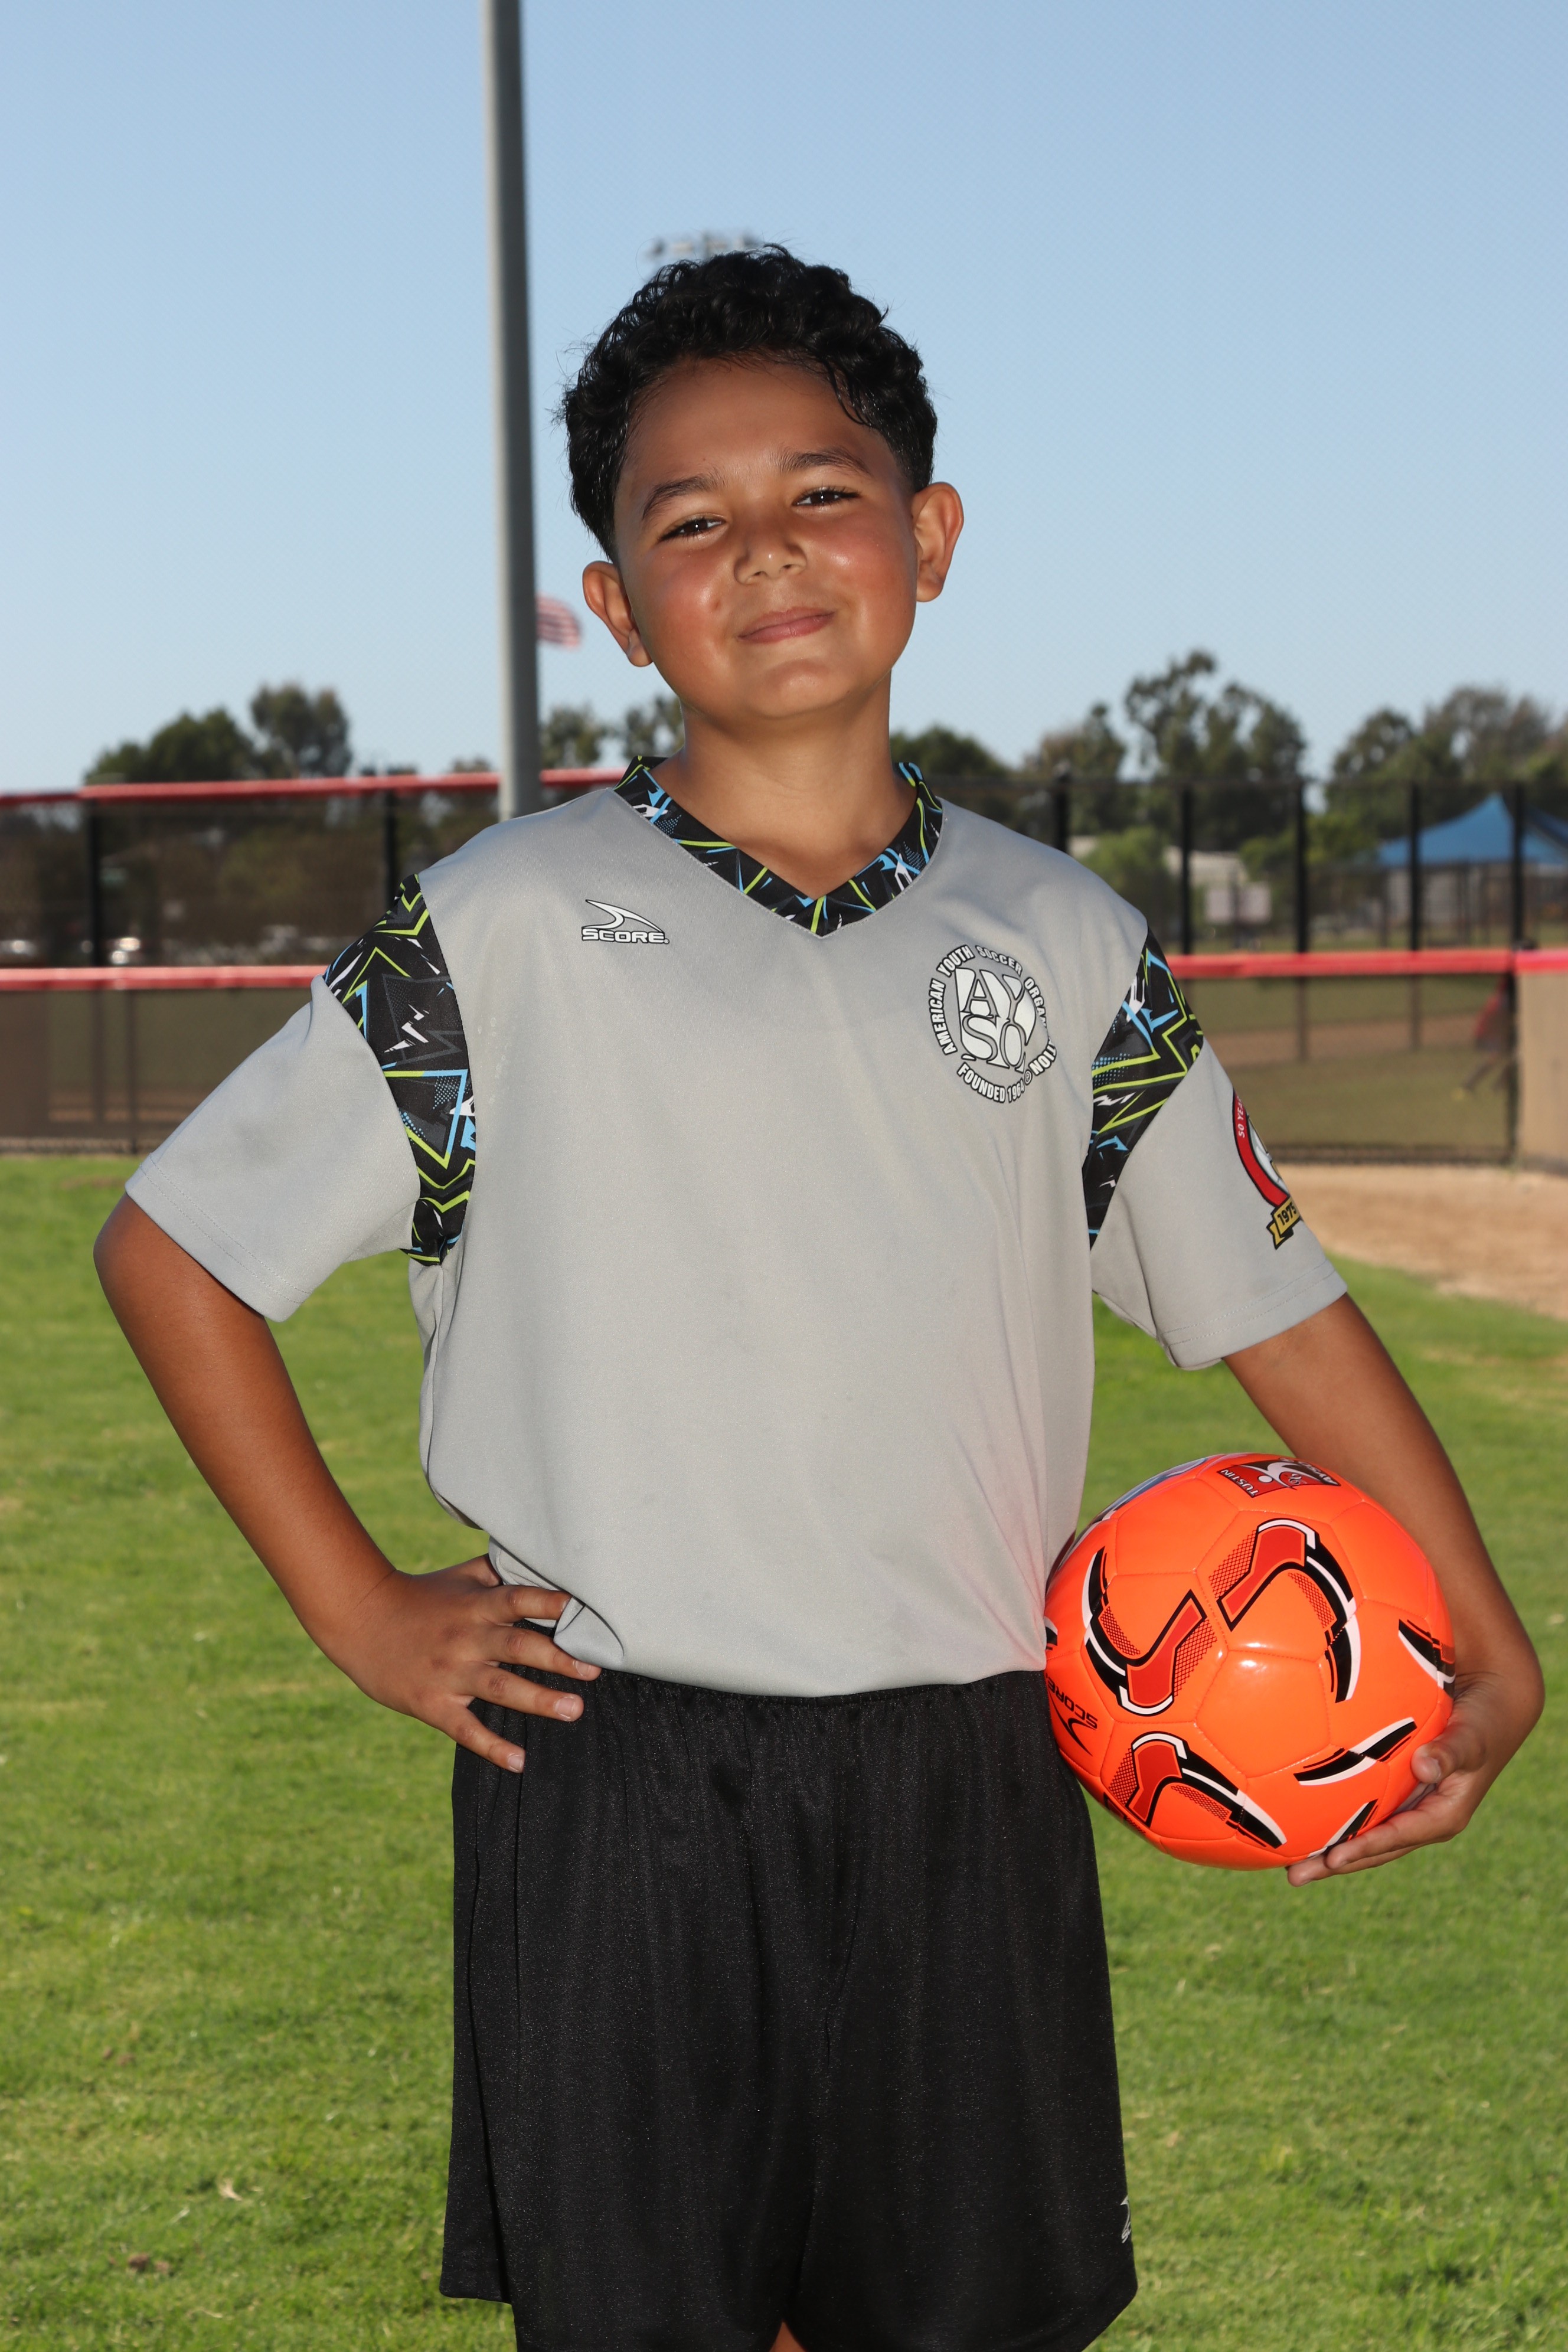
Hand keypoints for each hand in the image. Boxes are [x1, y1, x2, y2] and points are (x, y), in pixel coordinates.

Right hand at [324, 1555, 600, 1773]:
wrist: (360, 1621)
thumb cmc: (420, 1596)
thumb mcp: (459, 1577)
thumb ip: (500, 1572)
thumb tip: (543, 1556)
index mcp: (476, 1606)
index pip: (517, 1599)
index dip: (548, 1602)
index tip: (582, 1608)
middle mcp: (466, 1638)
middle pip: (517, 1645)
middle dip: (557, 1658)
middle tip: (594, 1671)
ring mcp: (449, 1673)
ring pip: (499, 1687)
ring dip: (538, 1700)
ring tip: (574, 1710)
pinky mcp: (432, 1704)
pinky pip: (465, 1729)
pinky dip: (491, 1747)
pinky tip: (519, 1762)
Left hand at [1285, 1662, 1536, 1885]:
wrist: (1489, 1710)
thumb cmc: (1481, 1723)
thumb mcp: (1472, 1737)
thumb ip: (1451, 1751)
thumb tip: (1425, 1766)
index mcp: (1442, 1817)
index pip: (1397, 1838)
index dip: (1365, 1849)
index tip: (1334, 1859)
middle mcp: (1422, 1820)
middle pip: (1373, 1849)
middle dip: (1335, 1864)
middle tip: (1295, 1877)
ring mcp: (1407, 1810)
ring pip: (1363, 1835)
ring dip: (1328, 1849)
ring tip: (1287, 1863)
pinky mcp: (1396, 1795)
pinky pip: (1361, 1811)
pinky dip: (1333, 1818)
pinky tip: (1298, 1818)